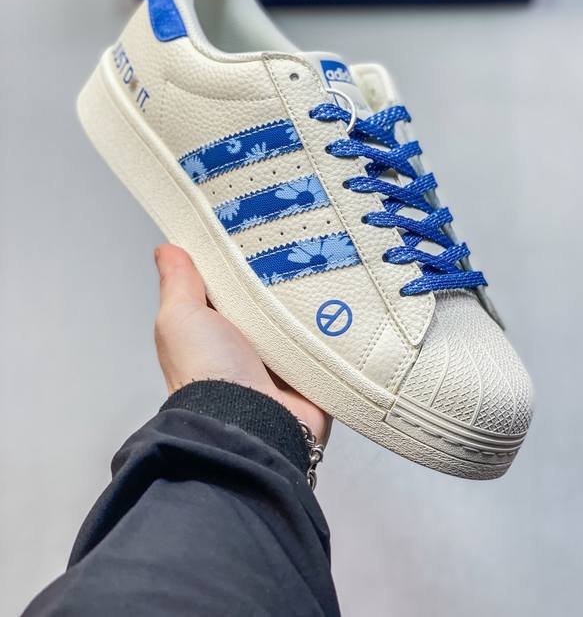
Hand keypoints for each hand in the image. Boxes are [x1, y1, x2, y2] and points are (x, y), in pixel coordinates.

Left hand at [153, 244, 329, 442]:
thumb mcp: (181, 317)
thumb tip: (166, 249)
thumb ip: (178, 283)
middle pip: (273, 296)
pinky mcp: (316, 371)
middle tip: (305, 238)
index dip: (242, 256)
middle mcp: (251, 343)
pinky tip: (351, 295)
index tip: (259, 225)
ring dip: (316, 297)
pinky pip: (334, 338)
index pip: (233, 283)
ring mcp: (285, 359)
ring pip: (306, 314)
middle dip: (287, 272)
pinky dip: (341, 322)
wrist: (250, 424)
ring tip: (334, 259)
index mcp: (217, 328)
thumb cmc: (207, 370)